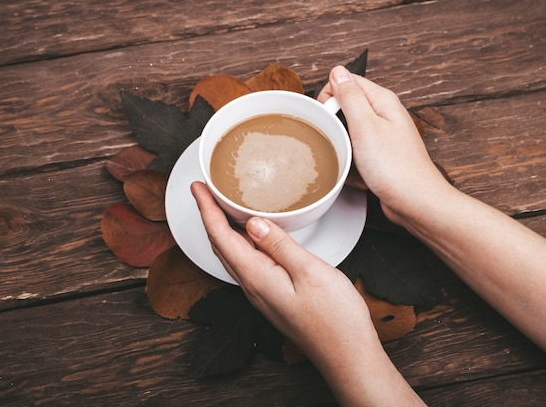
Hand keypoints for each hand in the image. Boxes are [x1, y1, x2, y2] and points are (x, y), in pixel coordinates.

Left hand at [190, 181, 376, 358]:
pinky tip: (251, 238)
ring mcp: (262, 295)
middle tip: (205, 191)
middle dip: (209, 217)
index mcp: (256, 277)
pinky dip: (240, 244)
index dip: (206, 209)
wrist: (347, 357)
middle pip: (221, 246)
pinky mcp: (273, 298)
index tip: (197, 187)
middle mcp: (253, 287)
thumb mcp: (310, 271)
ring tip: (221, 208)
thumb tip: (253, 224)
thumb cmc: (335, 319)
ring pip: (233, 256)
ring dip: (222, 230)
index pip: (220, 236)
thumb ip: (279, 245)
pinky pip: (247, 265)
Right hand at [318, 66, 450, 226]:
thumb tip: (338, 72)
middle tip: (335, 139)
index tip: (326, 115)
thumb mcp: (366, 126)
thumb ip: (350, 96)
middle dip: (333, 122)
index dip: (330, 96)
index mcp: (382, 101)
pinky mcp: (379, 156)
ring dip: (340, 143)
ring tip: (345, 157)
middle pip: (346, 106)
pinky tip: (352, 171)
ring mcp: (382, 136)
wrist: (415, 202)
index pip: (346, 82)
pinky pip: (355, 152)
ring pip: (348, 131)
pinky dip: (350, 161)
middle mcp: (384, 115)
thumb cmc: (395, 168)